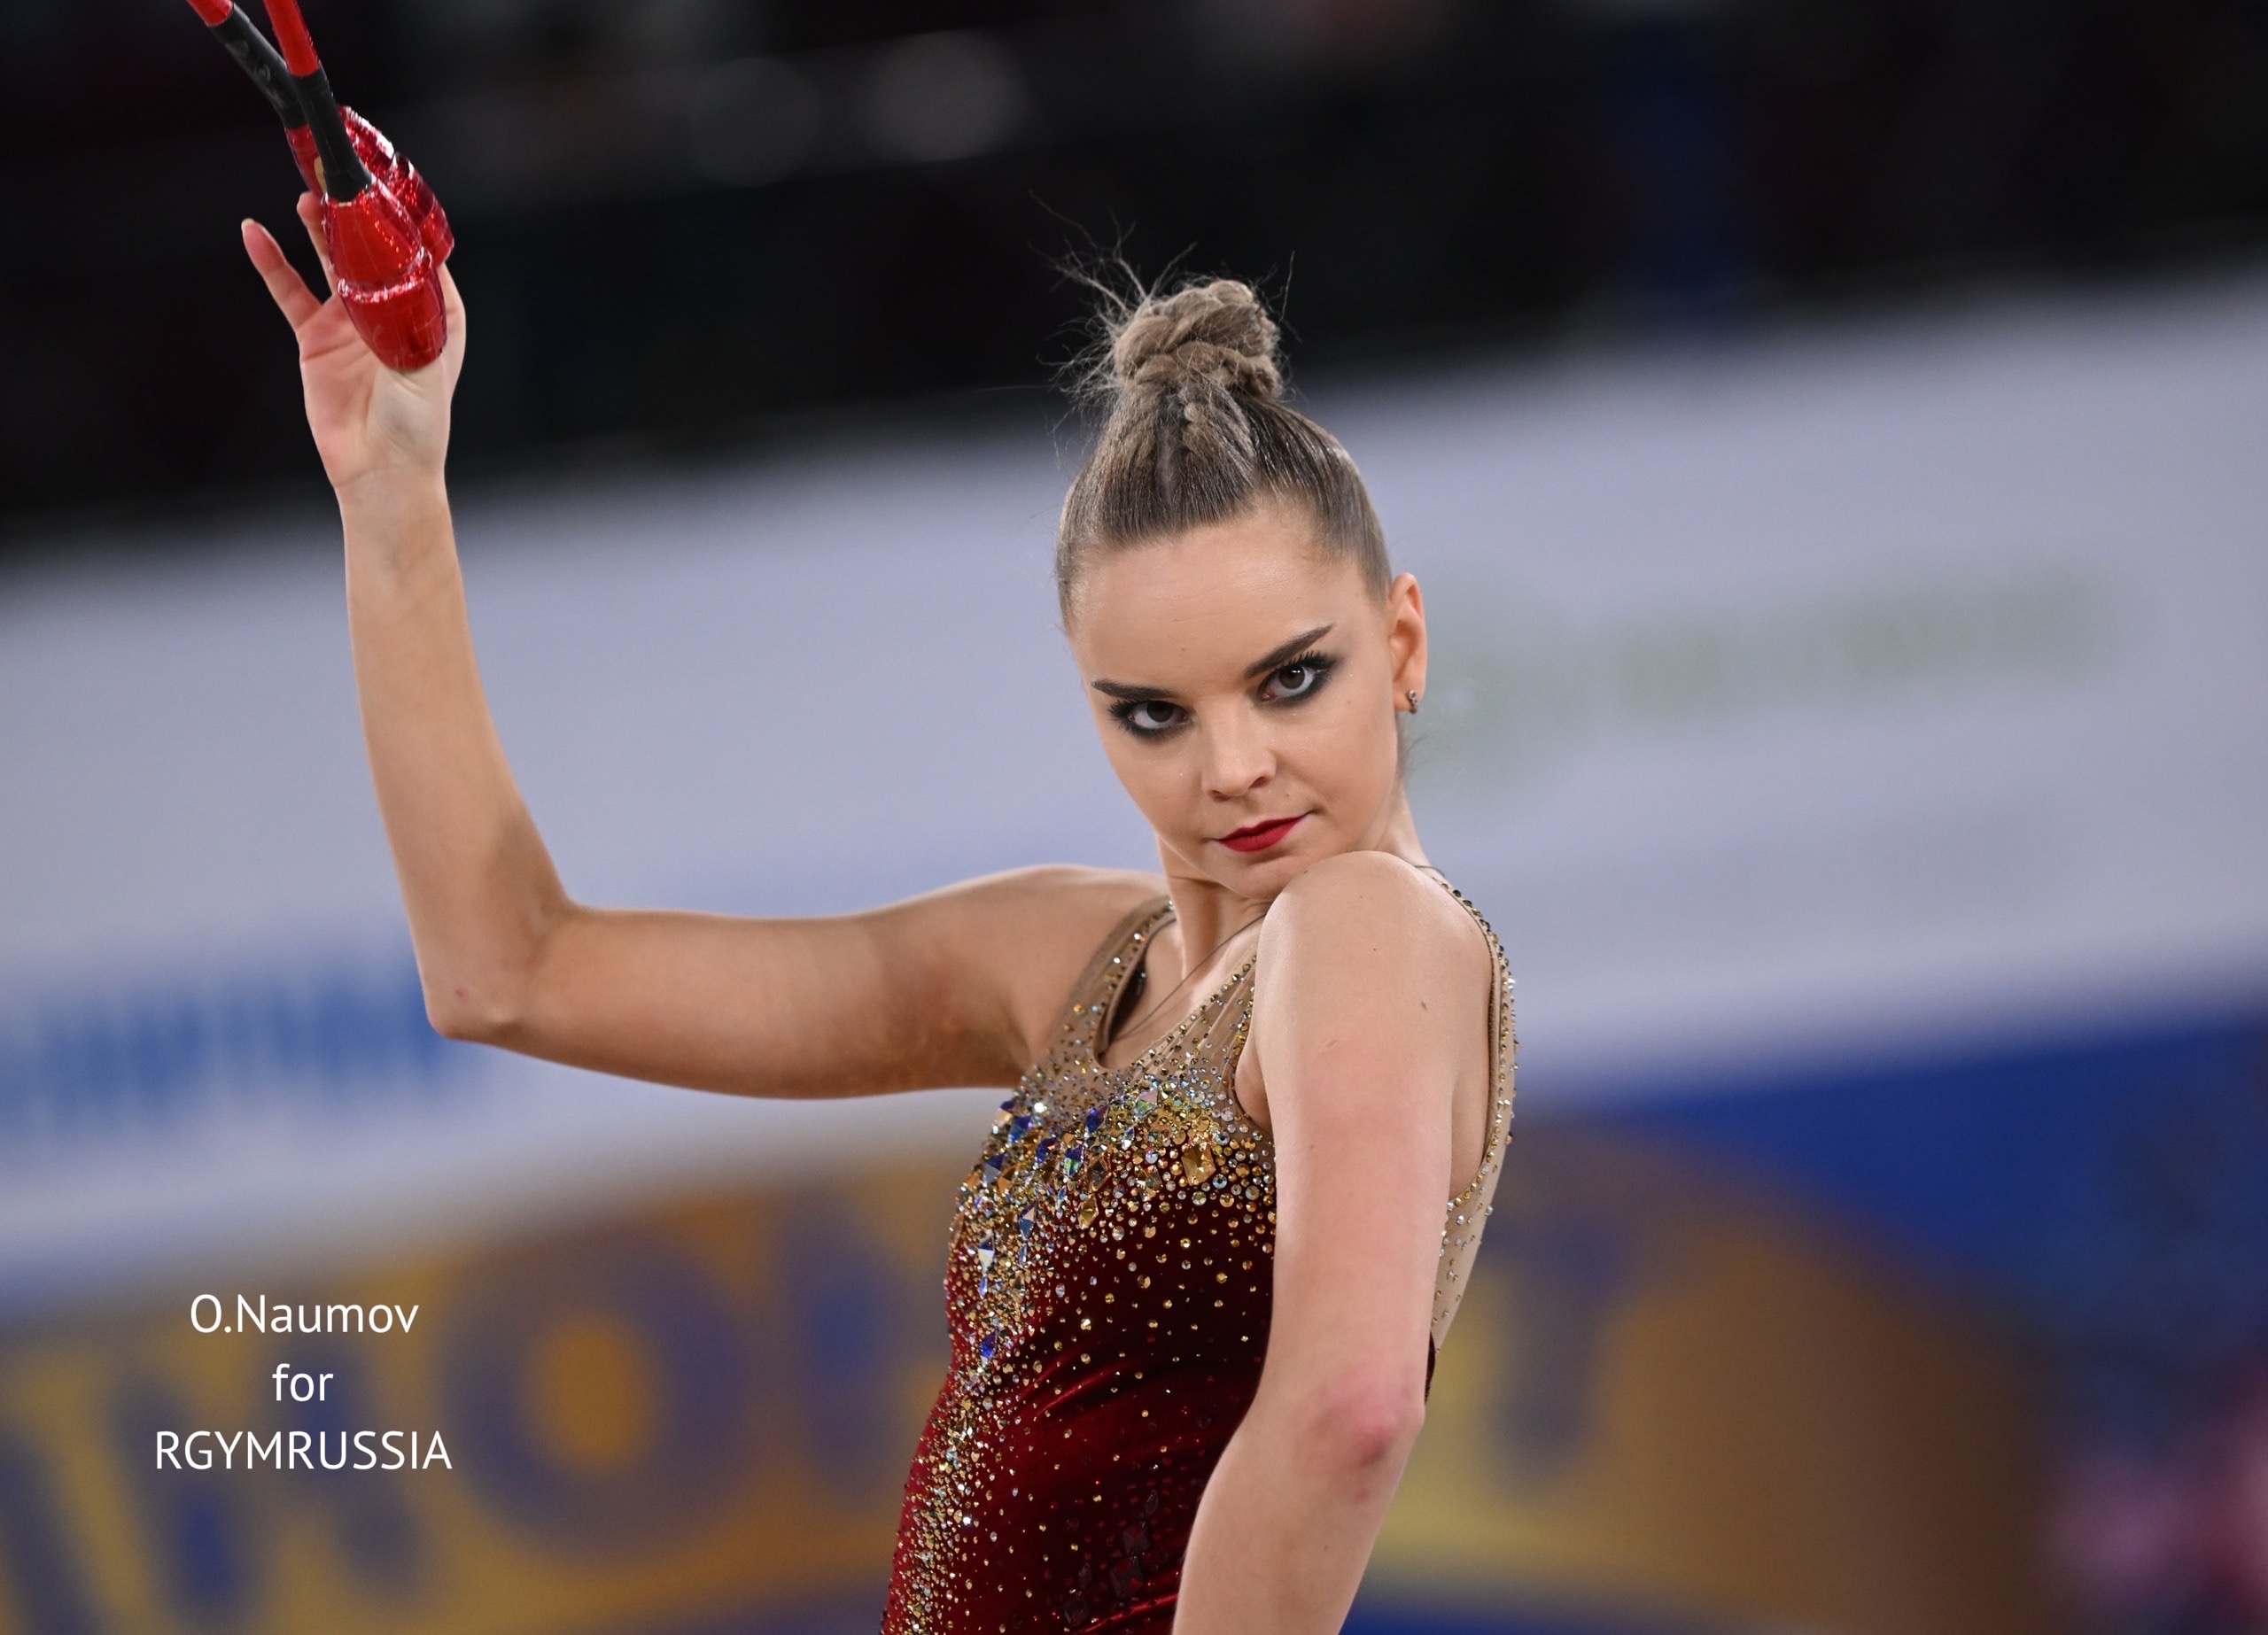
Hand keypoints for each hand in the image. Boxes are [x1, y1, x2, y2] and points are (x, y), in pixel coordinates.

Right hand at [242, 193, 465, 498]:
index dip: (399, 215)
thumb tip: (387, 264)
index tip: (381, 180)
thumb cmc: (417, 423)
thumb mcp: (421, 360)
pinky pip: (289, 291)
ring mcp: (351, 321)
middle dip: (353, 210)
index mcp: (434, 310)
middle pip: (370, 247)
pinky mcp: (317, 339)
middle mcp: (392, 308)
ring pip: (330, 260)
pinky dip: (272, 262)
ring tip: (306, 193)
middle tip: (335, 173)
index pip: (417, 250)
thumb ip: (403, 311)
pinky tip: (254, 232)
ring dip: (318, 227)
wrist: (379, 473)